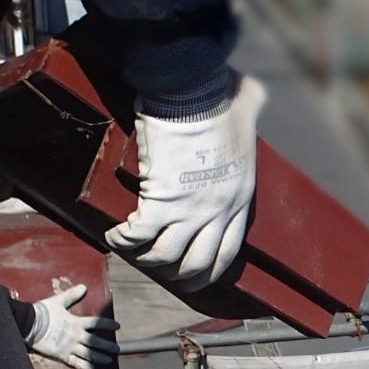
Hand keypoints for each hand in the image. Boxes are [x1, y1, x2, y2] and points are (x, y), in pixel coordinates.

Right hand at [25, 284, 119, 368]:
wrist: (29, 324)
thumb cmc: (43, 312)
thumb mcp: (58, 301)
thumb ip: (72, 295)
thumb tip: (84, 287)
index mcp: (76, 322)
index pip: (96, 323)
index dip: (108, 325)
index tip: (117, 326)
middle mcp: (76, 336)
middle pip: (96, 342)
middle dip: (108, 346)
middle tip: (117, 350)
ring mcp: (69, 347)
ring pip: (88, 354)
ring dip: (100, 357)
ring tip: (108, 360)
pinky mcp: (61, 355)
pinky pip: (76, 362)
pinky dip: (85, 366)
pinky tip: (92, 368)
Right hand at [104, 74, 265, 290]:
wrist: (194, 94)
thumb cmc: (221, 95)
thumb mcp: (250, 110)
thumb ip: (254, 107)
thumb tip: (253, 93)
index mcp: (240, 198)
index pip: (228, 253)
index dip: (209, 269)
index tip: (195, 274)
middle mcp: (217, 213)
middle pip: (197, 264)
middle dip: (178, 275)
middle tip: (163, 272)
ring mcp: (190, 213)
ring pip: (165, 257)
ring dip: (145, 258)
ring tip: (132, 250)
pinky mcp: (161, 204)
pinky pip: (138, 238)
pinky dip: (122, 241)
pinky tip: (114, 236)